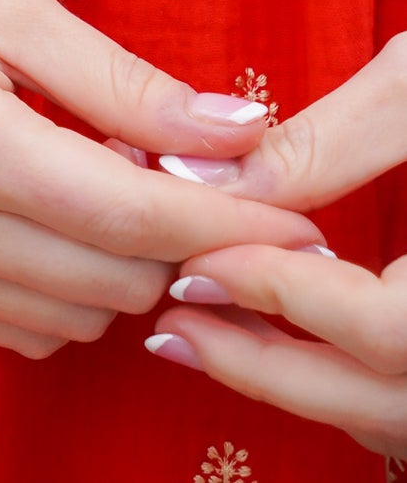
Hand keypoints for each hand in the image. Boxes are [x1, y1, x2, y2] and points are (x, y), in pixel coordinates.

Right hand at [0, 0, 324, 359]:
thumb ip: (121, 81)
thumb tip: (232, 134)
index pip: (133, 219)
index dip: (227, 223)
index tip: (291, 216)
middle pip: (113, 281)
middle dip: (176, 240)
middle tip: (190, 171)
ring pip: (73, 318)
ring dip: (120, 267)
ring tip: (112, 180)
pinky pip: (17, 327)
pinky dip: (63, 290)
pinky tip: (54, 214)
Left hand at [151, 36, 406, 451]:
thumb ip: (324, 142)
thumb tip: (205, 187)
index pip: (383, 329)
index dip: (278, 298)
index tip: (191, 261)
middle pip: (388, 402)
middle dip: (270, 368)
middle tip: (173, 326)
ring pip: (401, 415)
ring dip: (306, 384)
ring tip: (211, 331)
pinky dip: (354, 383)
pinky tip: (288, 335)